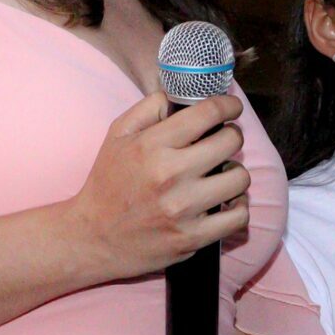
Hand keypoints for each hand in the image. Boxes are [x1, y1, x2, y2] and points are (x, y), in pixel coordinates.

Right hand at [66, 92, 250, 281]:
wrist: (94, 238)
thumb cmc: (107, 184)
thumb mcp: (116, 136)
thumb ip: (148, 108)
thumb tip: (179, 96)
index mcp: (151, 145)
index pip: (208, 113)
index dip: (228, 105)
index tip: (232, 108)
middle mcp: (169, 174)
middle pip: (231, 142)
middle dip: (231, 137)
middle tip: (222, 142)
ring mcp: (183, 208)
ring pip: (240, 178)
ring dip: (234, 173)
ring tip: (221, 175)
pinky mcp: (192, 237)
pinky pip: (239, 216)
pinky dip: (238, 207)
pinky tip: (226, 202)